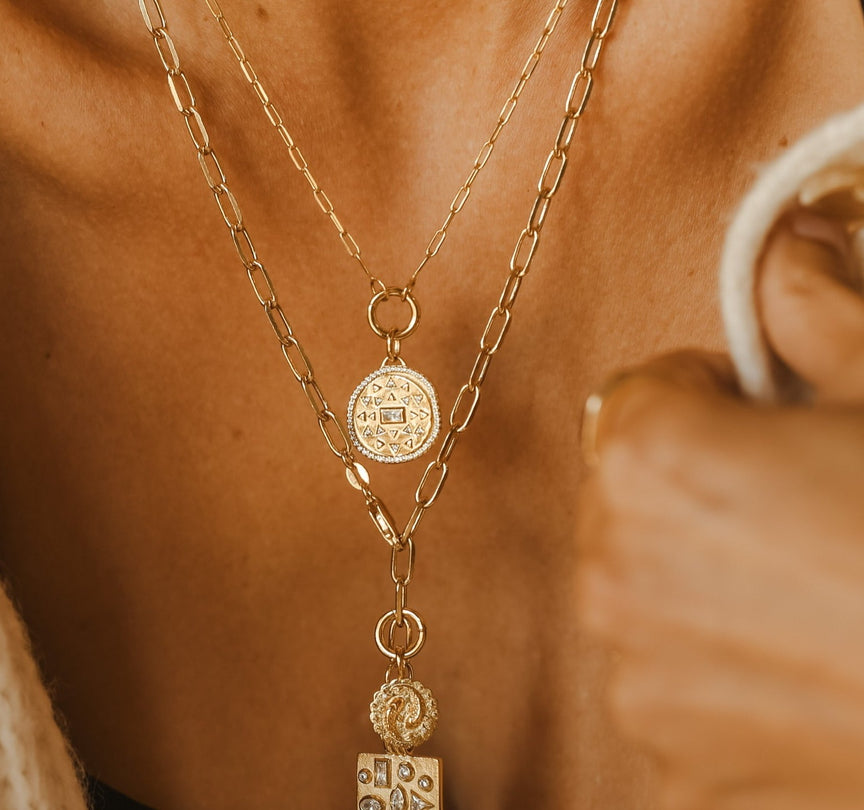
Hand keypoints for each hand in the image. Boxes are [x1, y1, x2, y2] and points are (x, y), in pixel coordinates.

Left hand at [577, 213, 863, 809]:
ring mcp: (638, 683)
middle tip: (798, 504)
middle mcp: (610, 573)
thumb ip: (819, 310)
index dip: (704, 395)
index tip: (760, 412)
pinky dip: (720, 669)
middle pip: (628, 495)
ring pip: (646, 592)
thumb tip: (791, 249)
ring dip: (702, 578)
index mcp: (648, 462)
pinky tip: (810, 664)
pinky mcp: (676, 771)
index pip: (636, 395)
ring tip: (817, 589)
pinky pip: (675, 684)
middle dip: (694, 486)